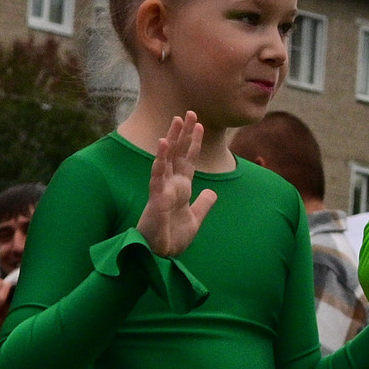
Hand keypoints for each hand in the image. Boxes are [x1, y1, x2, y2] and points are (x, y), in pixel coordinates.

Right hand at [137, 112, 216, 257]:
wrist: (160, 256)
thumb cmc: (173, 238)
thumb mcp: (195, 219)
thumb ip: (203, 204)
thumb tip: (212, 192)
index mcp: (180, 188)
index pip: (188, 160)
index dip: (193, 143)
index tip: (199, 124)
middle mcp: (171, 184)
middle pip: (178, 153)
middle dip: (184, 133)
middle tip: (190, 112)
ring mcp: (162, 188)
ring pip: (167, 158)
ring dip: (172, 138)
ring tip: (177, 119)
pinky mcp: (156, 197)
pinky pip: (158, 174)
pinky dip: (160, 158)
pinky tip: (163, 143)